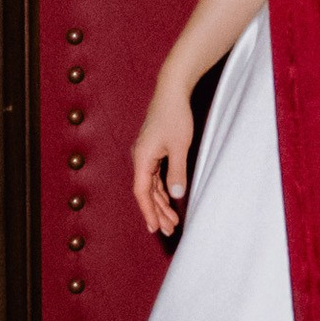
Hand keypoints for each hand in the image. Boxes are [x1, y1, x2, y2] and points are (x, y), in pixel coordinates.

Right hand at [130, 70, 196, 239]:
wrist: (172, 90)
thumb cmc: (175, 116)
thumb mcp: (179, 146)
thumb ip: (176, 172)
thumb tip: (175, 195)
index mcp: (142, 158)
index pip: (142, 192)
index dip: (148, 212)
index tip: (154, 228)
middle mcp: (140, 157)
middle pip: (145, 191)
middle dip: (157, 211)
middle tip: (168, 229)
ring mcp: (145, 153)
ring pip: (150, 184)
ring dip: (160, 202)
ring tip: (171, 219)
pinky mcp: (152, 148)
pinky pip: (154, 175)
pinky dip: (161, 189)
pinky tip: (169, 199)